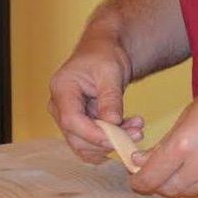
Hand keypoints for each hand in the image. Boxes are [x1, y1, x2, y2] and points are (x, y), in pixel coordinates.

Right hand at [48, 36, 141, 163]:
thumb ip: (110, 97)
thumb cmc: (104, 56)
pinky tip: (130, 129)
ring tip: (138, 128)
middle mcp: (59, 107)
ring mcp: (67, 118)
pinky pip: (91, 142)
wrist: (102, 53)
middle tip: (137, 133)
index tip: (118, 137)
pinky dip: (110, 140)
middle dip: (107, 140)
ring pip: (84, 144)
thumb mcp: (111, 71)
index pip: (71, 120)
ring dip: (111, 142)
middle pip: (76, 137)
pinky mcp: (79, 125)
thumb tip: (113, 122)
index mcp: (62, 89)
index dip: (93, 133)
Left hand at [129, 63, 197, 197]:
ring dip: (183, 181)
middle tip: (160, 169)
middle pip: (169, 190)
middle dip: (160, 182)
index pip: (150, 178)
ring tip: (187, 162)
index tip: (137, 177)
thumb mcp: (188, 114)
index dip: (139, 180)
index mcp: (184, 144)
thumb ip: (166, 143)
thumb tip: (143, 161)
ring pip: (192, 190)